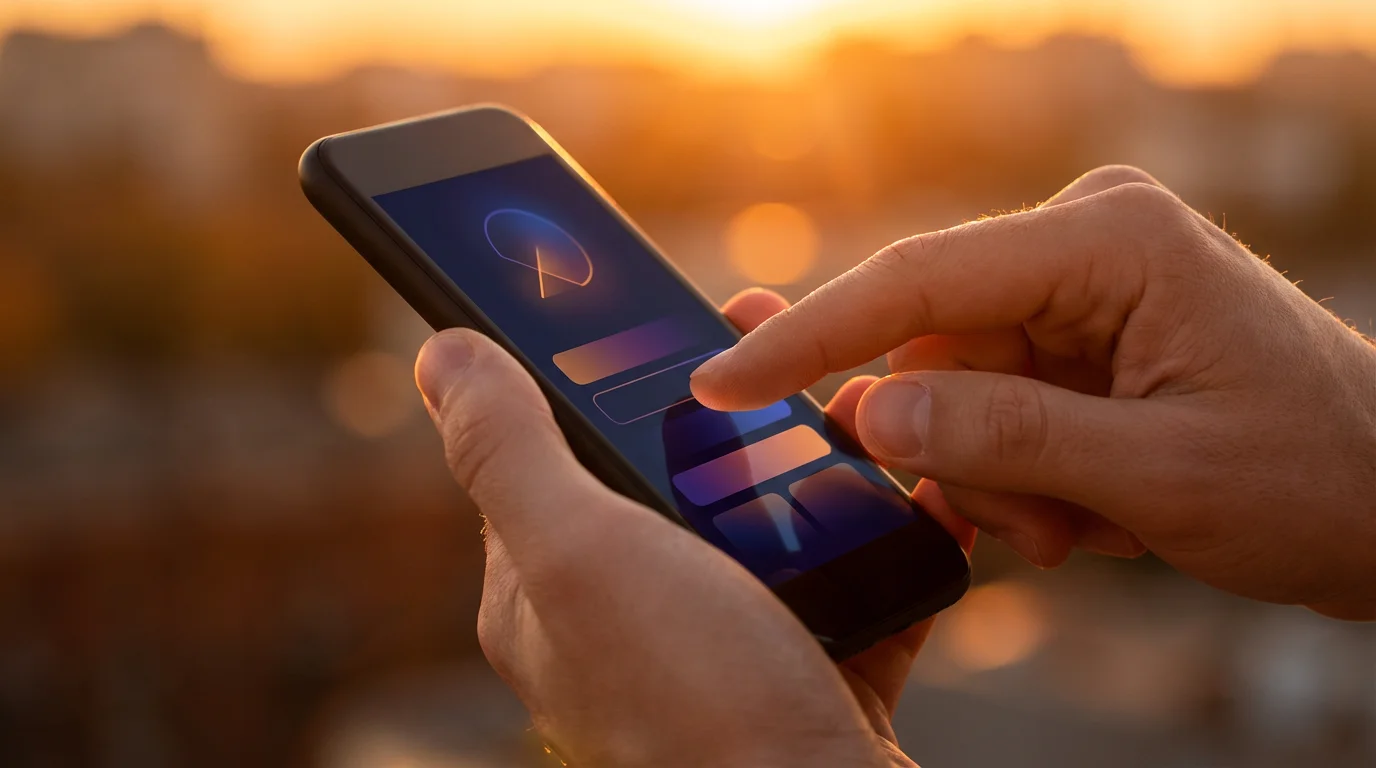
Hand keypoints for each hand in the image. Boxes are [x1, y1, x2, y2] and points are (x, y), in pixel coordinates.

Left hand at [415, 289, 974, 767]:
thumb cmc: (700, 702)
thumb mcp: (583, 554)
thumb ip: (510, 453)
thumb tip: (441, 353)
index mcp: (551, 592)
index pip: (552, 453)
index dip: (592, 377)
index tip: (649, 313)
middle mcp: (628, 622)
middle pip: (670, 477)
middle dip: (724, 411)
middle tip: (779, 353)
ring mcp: (721, 649)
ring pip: (765, 521)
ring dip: (811, 462)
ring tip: (852, 410)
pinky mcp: (808, 671)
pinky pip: (847, 579)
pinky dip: (879, 536)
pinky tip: (911, 495)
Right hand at [692, 166, 1375, 619]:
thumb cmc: (1315, 476)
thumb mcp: (1157, 476)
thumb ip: (1005, 439)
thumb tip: (865, 412)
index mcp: (1107, 239)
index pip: (916, 283)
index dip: (808, 339)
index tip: (719, 382)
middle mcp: (1082, 241)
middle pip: (933, 350)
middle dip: (961, 454)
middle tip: (1040, 529)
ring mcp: (1077, 286)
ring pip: (954, 392)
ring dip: (1000, 478)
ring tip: (1090, 526)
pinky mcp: (1076, 331)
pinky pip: (991, 406)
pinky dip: (1020, 476)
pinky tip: (1092, 511)